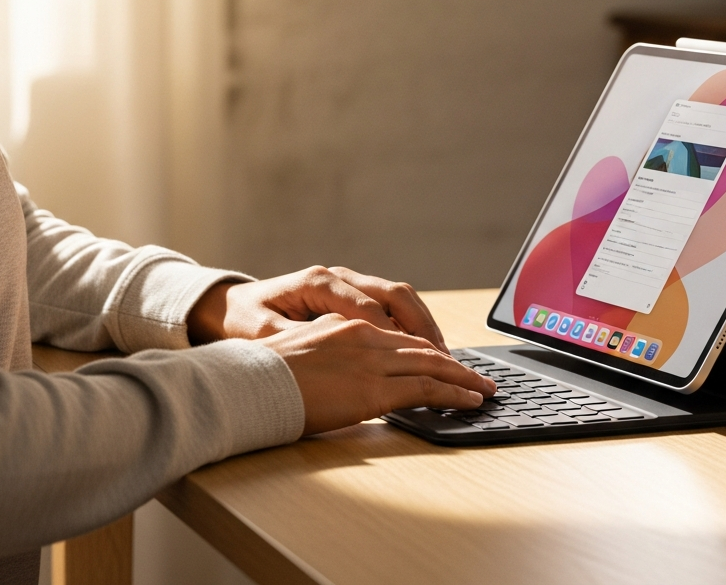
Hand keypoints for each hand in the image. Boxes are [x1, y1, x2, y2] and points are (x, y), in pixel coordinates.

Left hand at [187, 265, 449, 352]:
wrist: (229, 306)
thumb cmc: (243, 321)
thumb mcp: (261, 334)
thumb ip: (293, 341)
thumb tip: (323, 353)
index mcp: (319, 282)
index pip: (368, 308)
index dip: (392, 336)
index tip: (413, 362)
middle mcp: (340, 277)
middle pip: (394, 294)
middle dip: (422, 326)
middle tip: (445, 359)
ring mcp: (349, 284)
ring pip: (400, 297)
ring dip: (423, 325)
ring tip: (445, 357)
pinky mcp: (353, 296)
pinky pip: (393, 306)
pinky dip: (412, 326)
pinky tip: (425, 351)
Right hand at [257, 315, 496, 434]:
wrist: (243, 384)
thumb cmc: (261, 375)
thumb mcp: (301, 350)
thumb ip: (329, 351)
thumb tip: (343, 366)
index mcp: (345, 325)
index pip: (398, 336)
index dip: (426, 349)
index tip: (444, 360)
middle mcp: (363, 335)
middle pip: (421, 347)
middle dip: (452, 362)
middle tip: (476, 375)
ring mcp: (370, 360)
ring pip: (430, 364)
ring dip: (461, 377)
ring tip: (482, 389)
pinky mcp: (372, 388)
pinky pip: (425, 388)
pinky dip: (453, 393)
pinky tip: (469, 400)